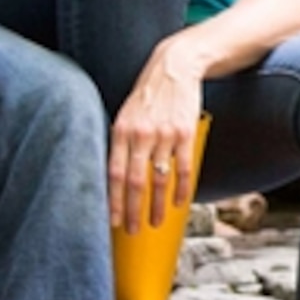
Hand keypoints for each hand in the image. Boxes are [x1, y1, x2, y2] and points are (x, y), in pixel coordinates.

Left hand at [107, 50, 204, 232]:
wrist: (173, 68)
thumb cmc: (147, 95)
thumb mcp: (126, 115)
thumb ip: (120, 143)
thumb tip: (116, 177)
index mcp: (121, 131)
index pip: (114, 174)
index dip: (113, 201)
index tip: (113, 221)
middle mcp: (140, 135)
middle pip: (135, 182)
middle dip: (133, 211)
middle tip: (133, 230)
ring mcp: (164, 135)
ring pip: (159, 180)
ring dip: (156, 206)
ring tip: (154, 222)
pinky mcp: (185, 133)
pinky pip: (183, 168)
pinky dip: (180, 188)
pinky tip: (177, 202)